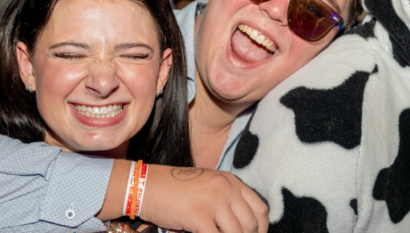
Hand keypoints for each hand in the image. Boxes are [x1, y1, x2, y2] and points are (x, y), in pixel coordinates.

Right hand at [140, 164, 267, 232]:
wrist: (147, 184)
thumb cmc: (176, 189)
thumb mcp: (208, 186)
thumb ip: (226, 200)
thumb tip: (243, 227)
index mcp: (231, 181)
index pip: (260, 209)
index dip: (262, 230)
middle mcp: (226, 188)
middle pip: (251, 224)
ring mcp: (213, 201)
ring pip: (237, 232)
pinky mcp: (198, 215)